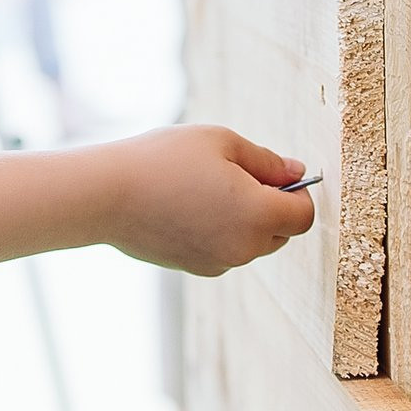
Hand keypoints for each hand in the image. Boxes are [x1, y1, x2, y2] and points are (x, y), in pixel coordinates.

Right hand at [106, 125, 315, 276]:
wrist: (107, 194)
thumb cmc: (165, 159)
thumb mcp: (222, 142)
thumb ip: (267, 160)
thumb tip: (296, 173)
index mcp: (259, 214)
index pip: (304, 215)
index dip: (298, 192)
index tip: (275, 172)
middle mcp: (245, 248)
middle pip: (281, 232)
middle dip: (271, 206)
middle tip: (234, 174)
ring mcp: (219, 263)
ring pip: (251, 242)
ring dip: (244, 220)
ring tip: (205, 188)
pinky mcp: (196, 268)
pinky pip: (224, 250)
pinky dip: (219, 232)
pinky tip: (188, 207)